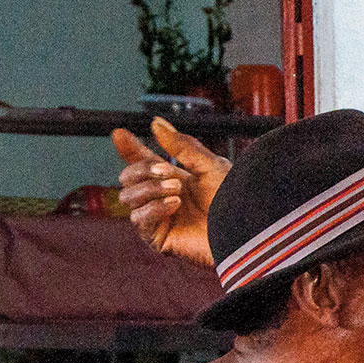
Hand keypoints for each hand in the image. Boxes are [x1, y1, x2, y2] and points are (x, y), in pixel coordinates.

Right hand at [111, 117, 228, 264]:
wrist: (244, 231)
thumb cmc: (235, 201)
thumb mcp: (209, 166)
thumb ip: (182, 145)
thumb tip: (156, 123)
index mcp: (174, 180)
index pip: (141, 163)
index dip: (129, 149)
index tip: (119, 134)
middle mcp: (162, 199)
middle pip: (127, 178)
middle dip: (142, 169)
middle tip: (167, 170)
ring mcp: (159, 220)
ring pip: (127, 198)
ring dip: (149, 188)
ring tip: (177, 190)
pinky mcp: (159, 239)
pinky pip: (139, 219)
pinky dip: (153, 208)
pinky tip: (174, 204)